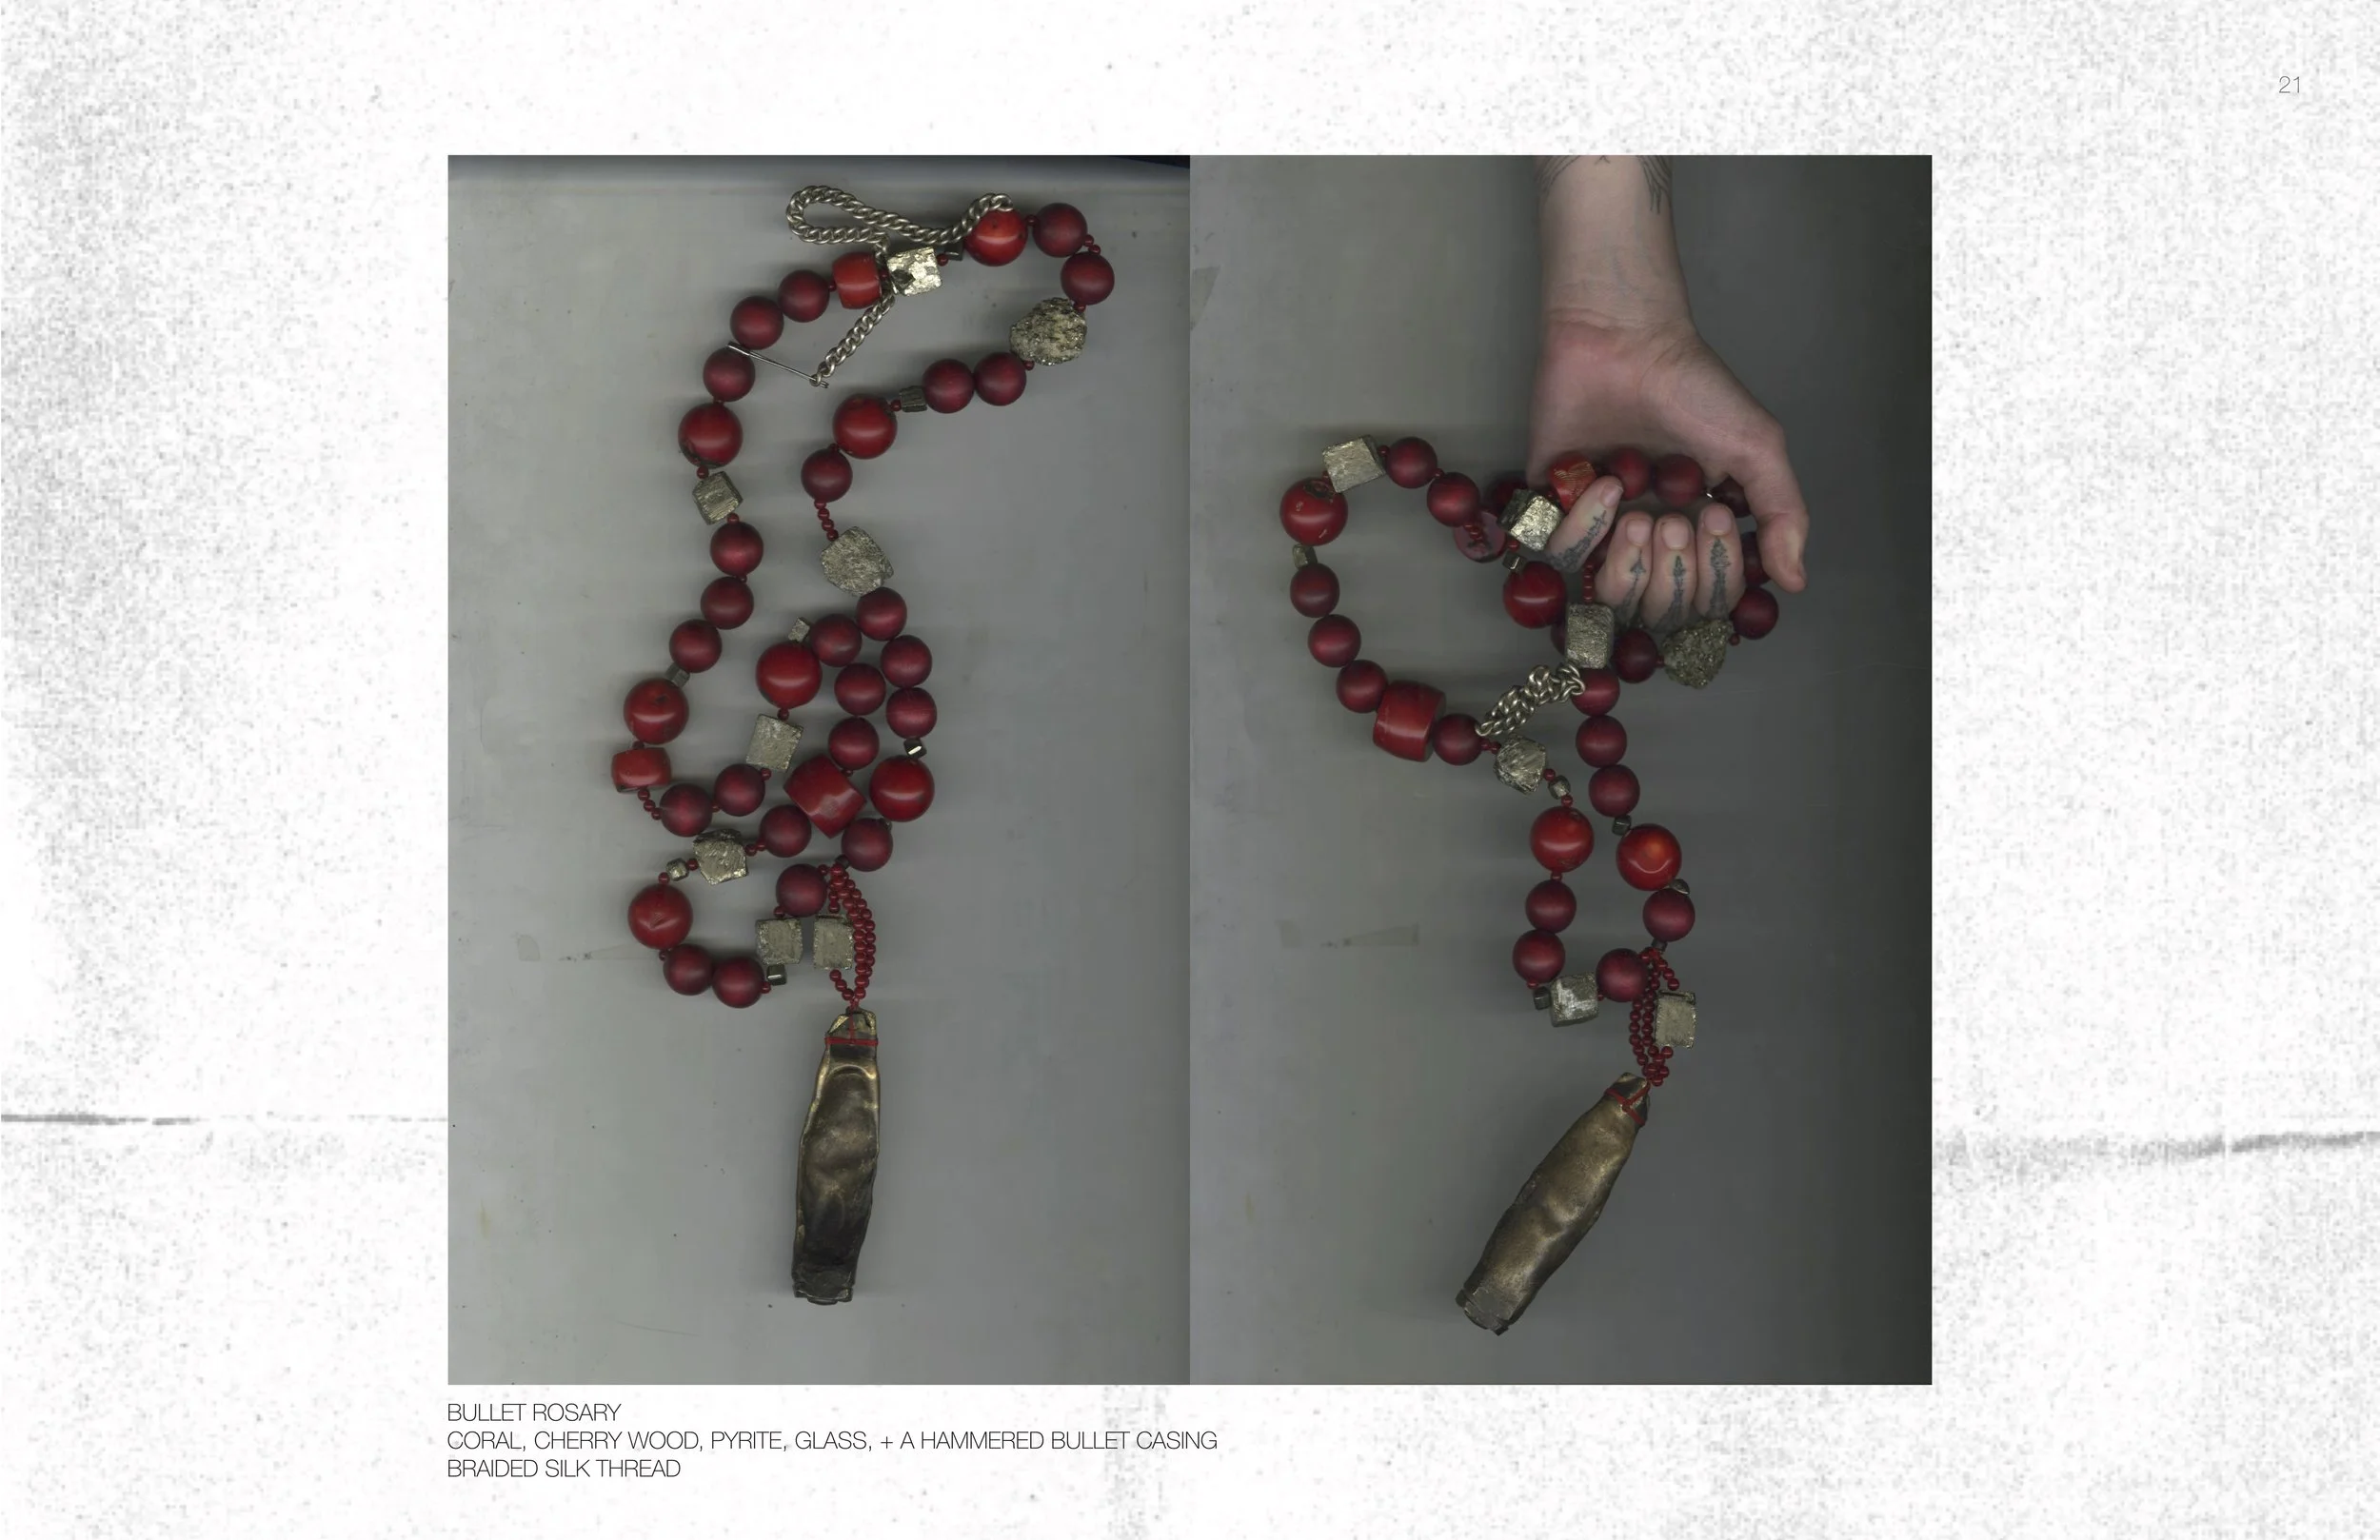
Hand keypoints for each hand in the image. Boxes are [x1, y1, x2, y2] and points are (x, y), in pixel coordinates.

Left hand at [1528, 312, 1809, 601]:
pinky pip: (1560, 556)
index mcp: (1697, 533)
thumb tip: (1795, 582)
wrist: (1625, 341)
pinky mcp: (1550, 510)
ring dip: (1631, 562)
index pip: (1707, 603)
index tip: (1715, 521)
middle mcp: (1648, 540)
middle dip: (1674, 573)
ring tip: (1640, 513)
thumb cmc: (1694, 388)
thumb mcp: (1756, 448)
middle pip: (1659, 610)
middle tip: (1676, 518)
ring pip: (1610, 594)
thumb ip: (1783, 515)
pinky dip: (1586, 527)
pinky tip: (1604, 483)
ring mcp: (1599, 529)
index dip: (1714, 582)